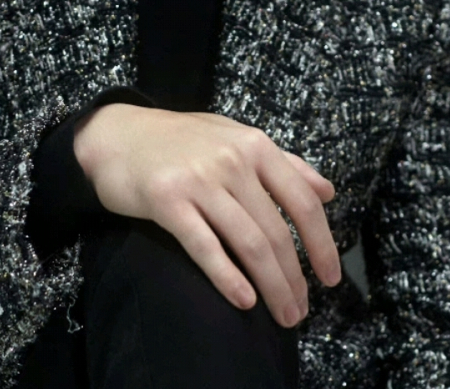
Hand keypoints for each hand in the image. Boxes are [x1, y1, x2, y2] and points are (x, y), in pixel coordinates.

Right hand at [73, 104, 340, 327]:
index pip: (301, 201)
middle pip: (275, 231)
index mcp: (255, 145)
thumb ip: (284, 163)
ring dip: (271, 286)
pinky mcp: (167, 201)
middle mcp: (232, 161)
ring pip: (247, 243)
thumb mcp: (236, 138)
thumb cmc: (182, 140)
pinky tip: (245, 301)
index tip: (331, 277)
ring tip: (282, 314)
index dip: (322, 243)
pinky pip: (205, 246)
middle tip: (300, 311)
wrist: (118, 134)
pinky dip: (228, 278)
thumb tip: (327, 191)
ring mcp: (199, 180)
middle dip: (294, 278)